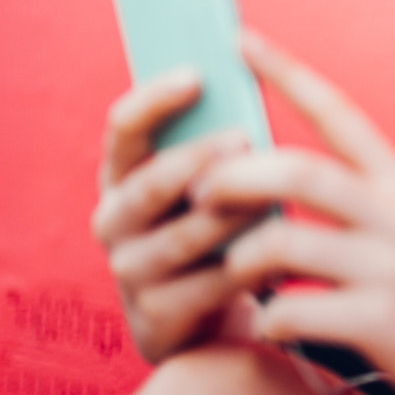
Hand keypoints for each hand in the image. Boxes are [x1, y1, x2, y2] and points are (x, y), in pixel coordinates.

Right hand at [92, 72, 266, 362]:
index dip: (154, 100)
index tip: (197, 75)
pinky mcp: (156, 320)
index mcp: (123, 177)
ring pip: (181, 237)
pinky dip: (244, 268)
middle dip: (197, 158)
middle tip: (243, 138)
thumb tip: (255, 73)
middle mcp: (114, 222)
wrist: (216, 321)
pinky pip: (205, 288)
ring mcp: (130, 273)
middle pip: (149, 184)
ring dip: (228, 214)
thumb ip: (221, 142)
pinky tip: (280, 255)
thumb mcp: (214, 184)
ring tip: (271, 194)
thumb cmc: (224, 230)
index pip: (123, 130)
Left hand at [194, 32, 394, 394]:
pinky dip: (268, 317)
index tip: (239, 38)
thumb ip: (346, 192)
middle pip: (300, 174)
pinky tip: (270, 322)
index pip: (337, 111)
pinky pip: (295, 312)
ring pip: (286, 243)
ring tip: (231, 268)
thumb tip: (258, 166)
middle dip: (236, 177)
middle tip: (197, 189)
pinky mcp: (382, 321)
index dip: (286, 72)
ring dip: (240, 256)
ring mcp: (390, 268)